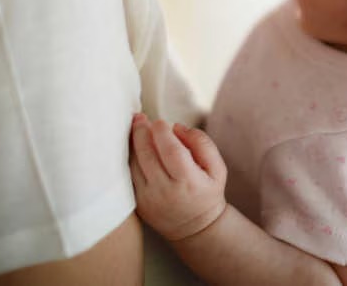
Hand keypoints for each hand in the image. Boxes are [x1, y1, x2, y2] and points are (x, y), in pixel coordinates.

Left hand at [129, 113, 227, 241]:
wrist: (195, 227)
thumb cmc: (207, 192)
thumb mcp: (217, 168)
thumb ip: (202, 143)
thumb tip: (177, 127)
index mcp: (189, 182)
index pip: (172, 151)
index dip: (162, 132)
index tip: (160, 121)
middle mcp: (166, 192)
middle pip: (147, 155)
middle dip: (141, 132)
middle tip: (140, 118)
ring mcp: (148, 199)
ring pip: (134, 165)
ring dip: (133, 144)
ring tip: (136, 127)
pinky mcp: (138, 204)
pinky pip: (129, 176)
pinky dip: (129, 159)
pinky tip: (134, 146)